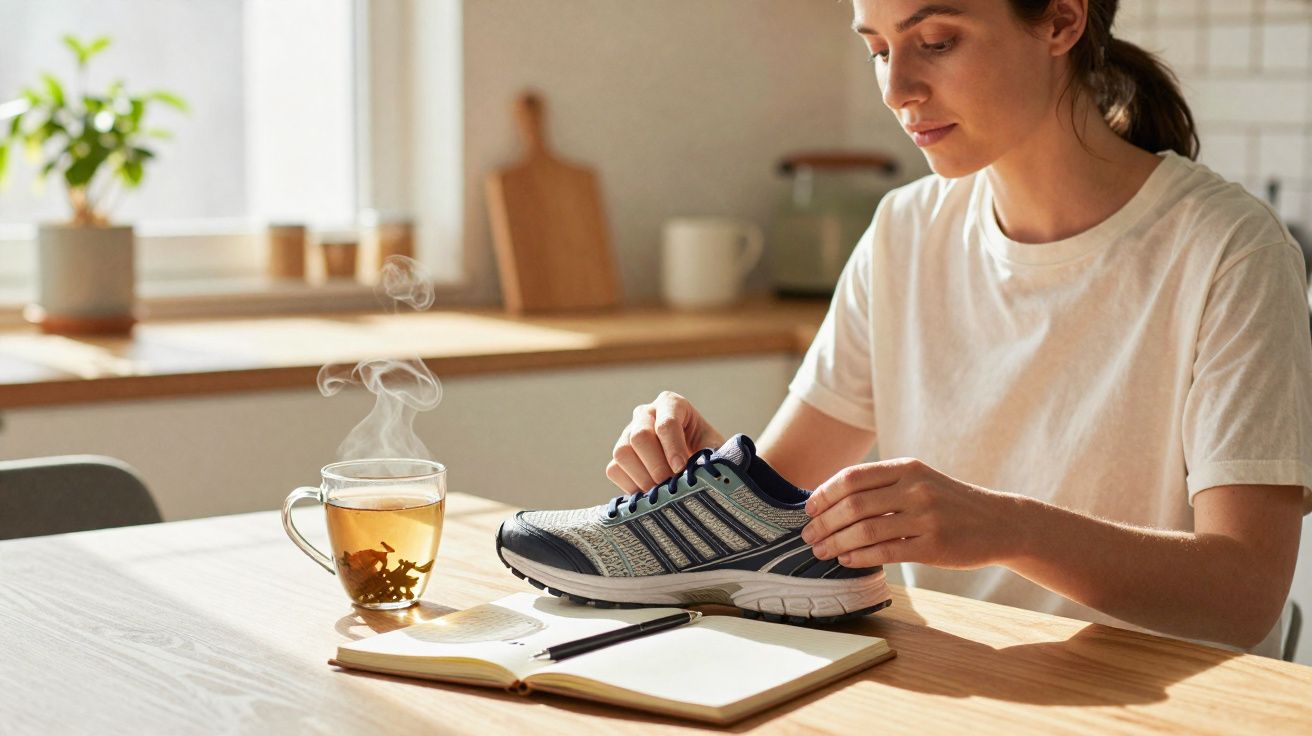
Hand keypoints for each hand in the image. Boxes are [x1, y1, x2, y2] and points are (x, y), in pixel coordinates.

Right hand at [606, 391, 724, 494]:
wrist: (695, 466)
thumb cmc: (707, 453)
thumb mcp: (714, 449)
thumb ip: (709, 455)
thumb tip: (698, 470)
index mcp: (671, 404)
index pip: (666, 422)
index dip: (673, 448)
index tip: (681, 469)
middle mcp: (646, 414)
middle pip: (640, 436)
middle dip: (656, 465)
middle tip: (671, 485)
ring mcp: (628, 433)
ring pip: (622, 452)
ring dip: (643, 477)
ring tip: (662, 492)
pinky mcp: (620, 455)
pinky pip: (614, 469)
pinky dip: (630, 486)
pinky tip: (650, 493)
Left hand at [800, 458, 1022, 568]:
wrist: (1000, 523)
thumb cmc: (951, 503)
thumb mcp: (920, 480)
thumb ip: (884, 486)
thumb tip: (832, 501)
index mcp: (907, 468)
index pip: (853, 477)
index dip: (824, 494)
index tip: (809, 509)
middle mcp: (915, 489)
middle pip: (853, 505)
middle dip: (824, 522)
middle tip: (808, 536)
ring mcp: (926, 518)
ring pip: (865, 530)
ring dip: (836, 543)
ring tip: (821, 551)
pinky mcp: (934, 547)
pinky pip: (886, 552)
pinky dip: (859, 557)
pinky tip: (846, 560)